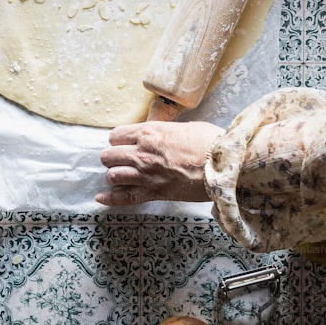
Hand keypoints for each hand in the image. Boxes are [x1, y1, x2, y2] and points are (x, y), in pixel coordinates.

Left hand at [96, 121, 224, 205]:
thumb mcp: (184, 127)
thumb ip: (164, 131)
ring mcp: (145, 174)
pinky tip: (101, 197)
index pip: (116, 135)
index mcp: (149, 133)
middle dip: (112, 157)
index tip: (123, 144)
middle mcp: (142, 153)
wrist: (224, 167)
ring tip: (120, 175)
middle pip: (108, 155)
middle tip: (121, 160)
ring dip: (114, 175)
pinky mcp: (153, 192)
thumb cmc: (209, 143)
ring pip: (112, 175)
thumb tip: (160, 134)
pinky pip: (124, 197)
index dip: (118, 140)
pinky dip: (110, 198)